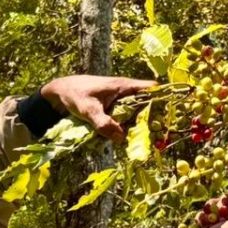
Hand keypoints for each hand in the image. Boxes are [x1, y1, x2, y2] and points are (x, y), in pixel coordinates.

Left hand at [40, 75, 155, 142]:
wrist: (60, 92)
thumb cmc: (75, 94)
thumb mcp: (88, 110)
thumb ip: (104, 124)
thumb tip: (122, 138)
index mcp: (123, 86)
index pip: (151, 89)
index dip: (162, 99)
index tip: (168, 116)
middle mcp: (125, 93)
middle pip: (146, 106)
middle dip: (149, 121)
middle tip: (153, 137)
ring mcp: (120, 102)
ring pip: (135, 116)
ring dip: (134, 127)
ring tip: (136, 140)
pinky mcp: (113, 110)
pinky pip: (124, 120)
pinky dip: (123, 129)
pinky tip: (120, 138)